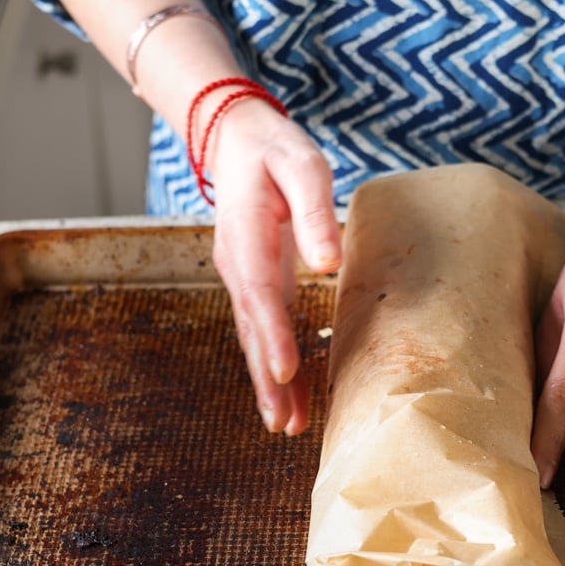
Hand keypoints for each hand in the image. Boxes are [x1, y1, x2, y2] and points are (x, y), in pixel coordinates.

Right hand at [206, 99, 341, 435]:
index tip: (283, 370)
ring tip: (286, 425)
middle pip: (251, 329)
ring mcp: (241, 276)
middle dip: (266, 379)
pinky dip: (272, 363)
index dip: (272, 334)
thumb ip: (313, 210)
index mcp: (246, 235)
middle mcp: (237, 264)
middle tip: (282, 423)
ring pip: (253, 337)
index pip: (259, 293)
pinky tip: (287, 393)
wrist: (236, 139)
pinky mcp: (254, 282)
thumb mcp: (301, 165)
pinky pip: (262, 329)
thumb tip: (328, 263)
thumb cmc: (274, 150)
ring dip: (268, 382)